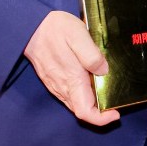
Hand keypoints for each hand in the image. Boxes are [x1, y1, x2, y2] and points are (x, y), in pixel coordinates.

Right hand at [24, 10, 119, 126]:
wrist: (30, 26)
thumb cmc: (55, 29)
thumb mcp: (77, 35)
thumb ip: (91, 55)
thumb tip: (103, 71)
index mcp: (71, 79)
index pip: (84, 112)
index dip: (101, 118)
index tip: (115, 113)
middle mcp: (62, 87)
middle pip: (83, 109)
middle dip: (100, 110)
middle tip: (116, 97)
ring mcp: (56, 85)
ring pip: (76, 103)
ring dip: (92, 101)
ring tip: (107, 87)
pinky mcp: (53, 80)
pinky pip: (70, 94)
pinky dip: (83, 93)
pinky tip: (92, 79)